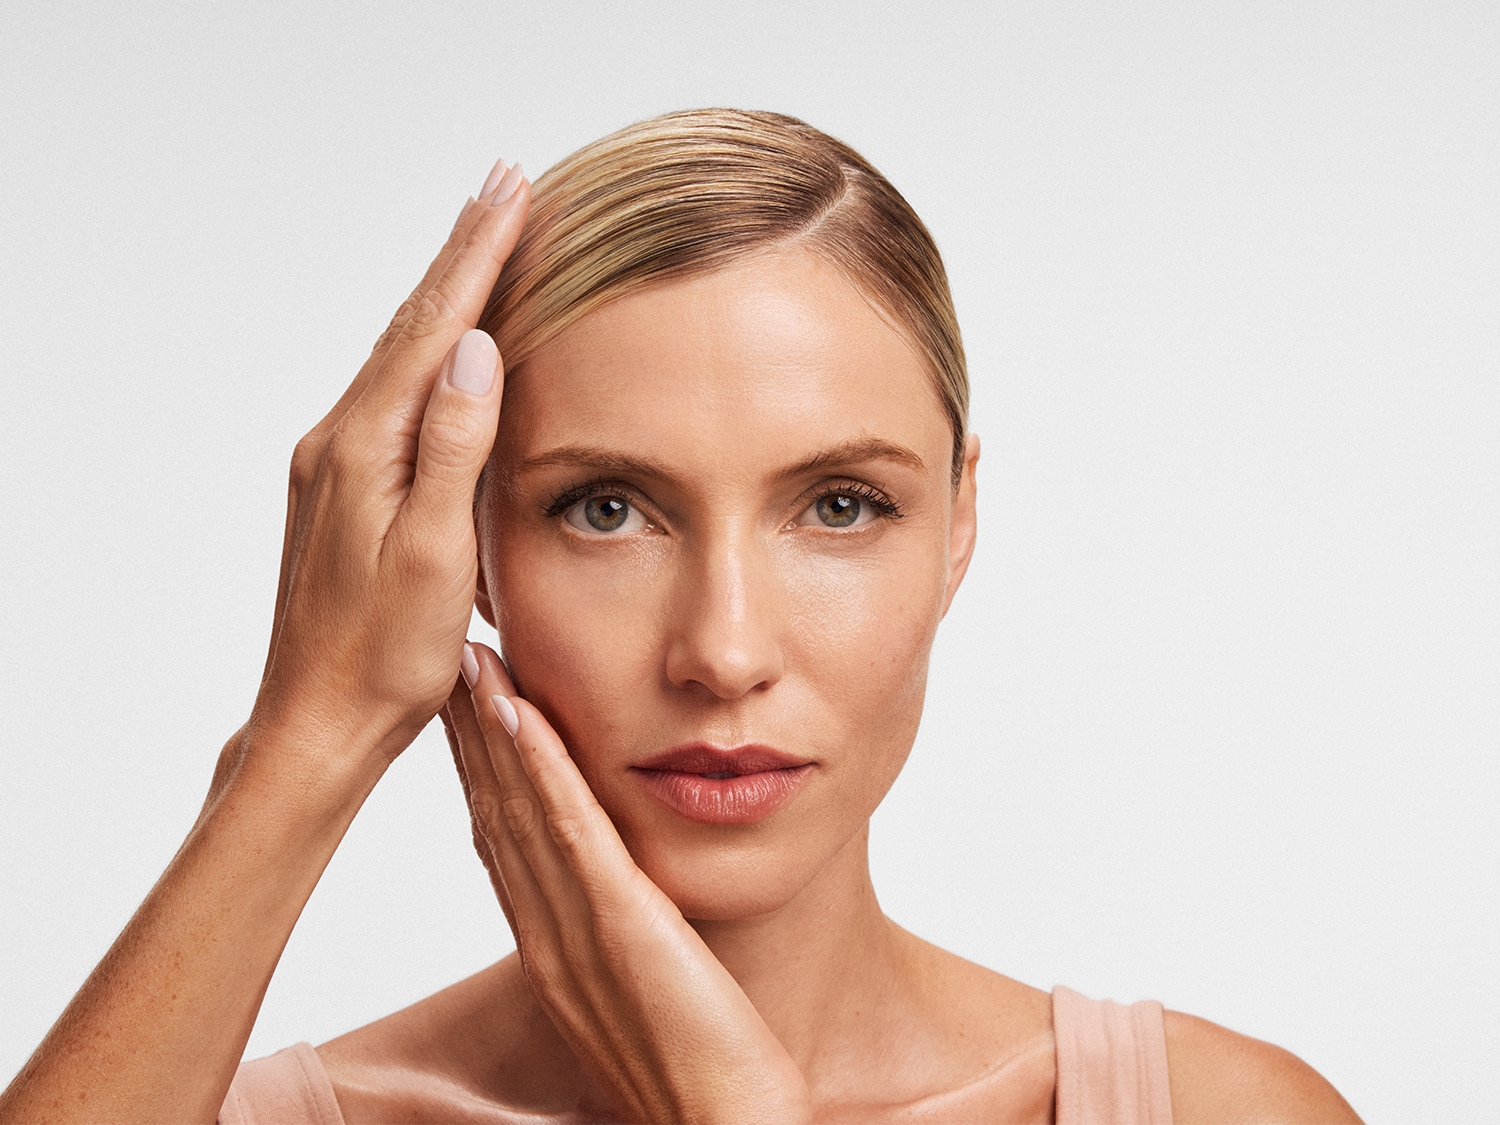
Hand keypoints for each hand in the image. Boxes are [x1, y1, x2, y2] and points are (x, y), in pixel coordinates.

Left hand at [244, 162, 529, 777]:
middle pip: (410, 324)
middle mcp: (337, 439)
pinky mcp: (341, 484)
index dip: (478, 253)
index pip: (432, 327)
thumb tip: (476, 349)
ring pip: (400, 354)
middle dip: (463, 251)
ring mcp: (334, 460)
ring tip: (486, 239)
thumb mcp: (435, 554)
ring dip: (446, 293)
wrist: (319, 717)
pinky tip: (450, 342)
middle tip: (505, 184)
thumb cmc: (386, 654)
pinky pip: (392, 393)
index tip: (512, 189)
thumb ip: (452, 446)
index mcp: (363, 447)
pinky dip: (428, 348)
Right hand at [442, 642, 812, 1123]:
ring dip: (492, 730)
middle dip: (470, 733)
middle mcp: (546, 935)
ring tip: (473, 660)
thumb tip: (621, 890)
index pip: (499, 839)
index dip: (478, 766)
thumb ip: (617, 933)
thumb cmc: (698, 1065)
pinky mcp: (622, 926)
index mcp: (549, 948)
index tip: (466, 704)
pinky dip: (542, 768)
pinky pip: (571, 834)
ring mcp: (576, 931)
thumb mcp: (641, 985)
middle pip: (494, 813)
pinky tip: (523, 714)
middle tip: (451, 659)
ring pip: (518, 810)